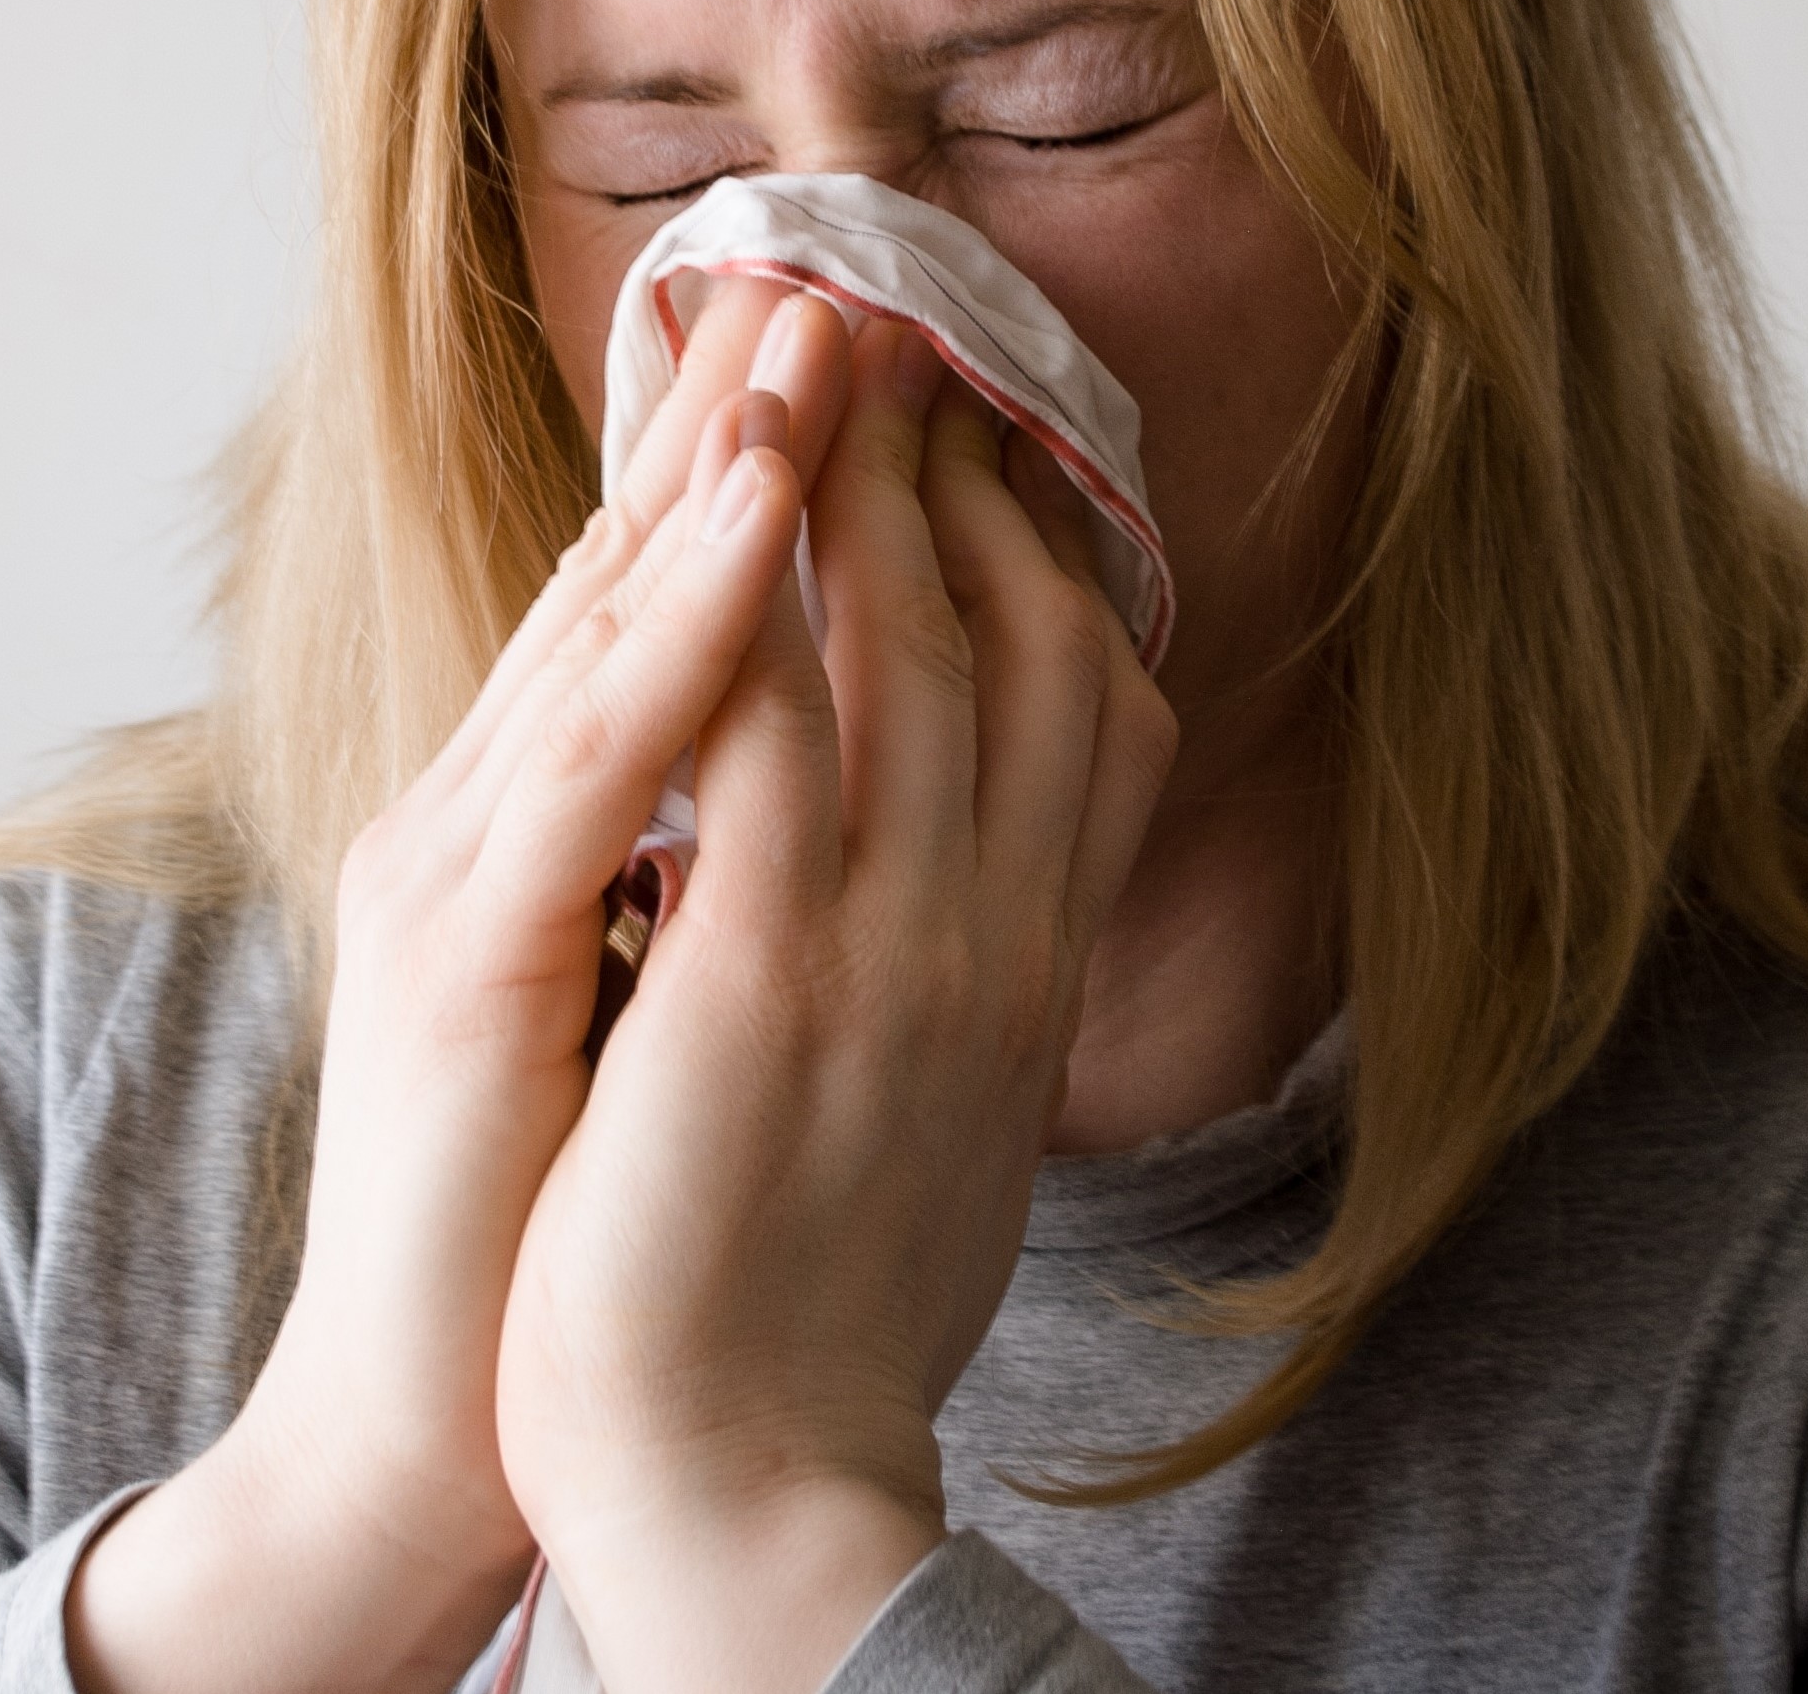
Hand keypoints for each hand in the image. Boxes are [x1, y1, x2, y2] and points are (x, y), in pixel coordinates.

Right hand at [67, 282, 854, 1693]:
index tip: (839, 359)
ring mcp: (458, 872)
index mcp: (538, 829)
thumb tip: (816, 782)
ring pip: (599, 625)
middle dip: (728, 418)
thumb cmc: (571, 1214)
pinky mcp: (461, 955)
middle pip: (616, 575)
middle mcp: (479, 816)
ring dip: (713, 462)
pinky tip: (765, 507)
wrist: (451, 1430)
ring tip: (809, 326)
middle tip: (832, 271)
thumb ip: (705, 865)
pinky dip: (685, 618)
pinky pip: (596, 752)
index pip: (651, 613)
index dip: (737, 473)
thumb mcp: (655, 995)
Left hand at [497, 322, 1179, 1693]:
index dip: (1034, 540)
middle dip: (947, 459)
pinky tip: (732, 484)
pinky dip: (762, 599)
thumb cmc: (815, 1296)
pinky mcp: (771, 982)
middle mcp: (993, 925)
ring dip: (856, 476)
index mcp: (1025, 955)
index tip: (977, 426)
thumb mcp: (938, 1105)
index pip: (1075, 698)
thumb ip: (965, 965)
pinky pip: (777, 742)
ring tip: (816, 329)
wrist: (754, 1493)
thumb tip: (972, 868)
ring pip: (902, 649)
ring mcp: (895, 946)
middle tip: (894, 315)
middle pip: (1005, 632)